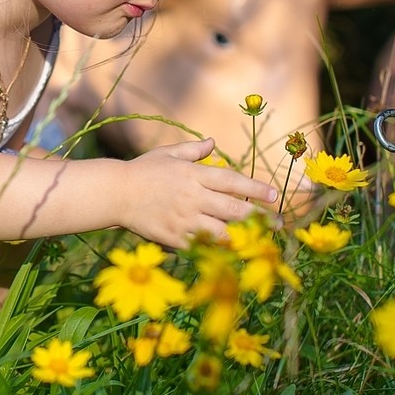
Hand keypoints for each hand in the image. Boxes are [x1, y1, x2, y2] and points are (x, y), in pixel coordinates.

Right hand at [116, 138, 277, 249]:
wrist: (114, 194)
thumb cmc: (142, 171)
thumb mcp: (168, 154)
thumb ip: (193, 150)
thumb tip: (213, 142)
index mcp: (194, 174)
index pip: (233, 181)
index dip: (256, 189)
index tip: (274, 195)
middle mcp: (193, 196)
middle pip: (234, 209)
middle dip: (260, 217)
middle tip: (279, 223)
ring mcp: (184, 218)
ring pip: (222, 232)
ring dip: (243, 237)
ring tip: (260, 240)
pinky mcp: (174, 236)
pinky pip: (202, 246)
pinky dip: (218, 250)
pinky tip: (232, 252)